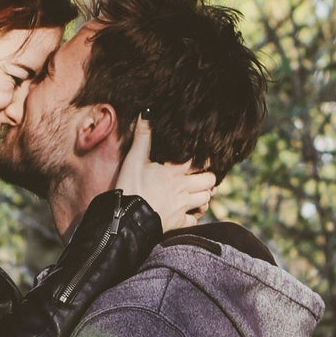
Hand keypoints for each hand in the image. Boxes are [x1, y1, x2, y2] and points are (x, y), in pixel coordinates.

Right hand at [115, 115, 216, 231]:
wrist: (126, 218)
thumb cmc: (130, 187)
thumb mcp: (134, 159)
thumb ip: (142, 137)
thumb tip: (146, 113)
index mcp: (174, 172)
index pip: (200, 162)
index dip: (207, 159)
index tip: (209, 157)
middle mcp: (183, 189)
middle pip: (210, 181)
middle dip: (209, 178)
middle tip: (203, 177)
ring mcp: (182, 207)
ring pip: (206, 199)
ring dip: (204, 196)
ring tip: (198, 193)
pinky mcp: (178, 223)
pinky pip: (195, 220)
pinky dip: (194, 216)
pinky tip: (190, 212)